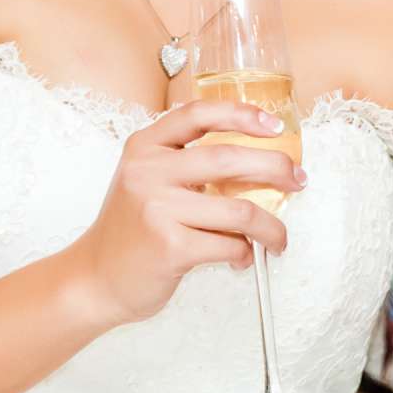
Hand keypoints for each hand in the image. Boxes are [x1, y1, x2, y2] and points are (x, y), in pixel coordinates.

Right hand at [63, 100, 301, 326]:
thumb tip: (258, 157)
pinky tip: (243, 258)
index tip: (275, 127)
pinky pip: (230, 245)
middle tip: (297, 180)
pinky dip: (246, 253)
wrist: (95, 279)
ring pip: (240, 210)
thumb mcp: (146, 179)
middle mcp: (147, 172)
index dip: (242, 114)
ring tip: (278, 238)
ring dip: (271, 227)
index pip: (199, 113)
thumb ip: (185, 160)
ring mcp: (157, 209)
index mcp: (144, 147)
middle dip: (276, 168)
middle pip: (229, 158)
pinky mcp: (169, 247)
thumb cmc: (132, 228)